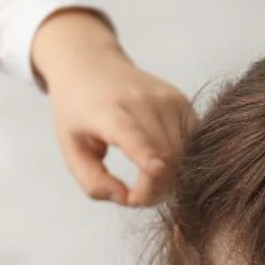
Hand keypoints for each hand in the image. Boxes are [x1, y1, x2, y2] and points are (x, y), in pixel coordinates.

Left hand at [31, 9, 194, 205]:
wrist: (92, 65)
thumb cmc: (78, 112)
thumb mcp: (71, 149)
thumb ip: (93, 182)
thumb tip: (126, 199)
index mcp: (108, 111)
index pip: (132, 133)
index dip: (147, 154)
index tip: (156, 171)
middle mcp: (142, 101)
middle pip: (165, 157)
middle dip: (155, 189)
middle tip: (134, 196)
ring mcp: (167, 100)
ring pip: (183, 154)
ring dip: (170, 179)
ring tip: (146, 180)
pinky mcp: (182, 102)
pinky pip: (193, 144)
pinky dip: (182, 162)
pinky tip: (162, 164)